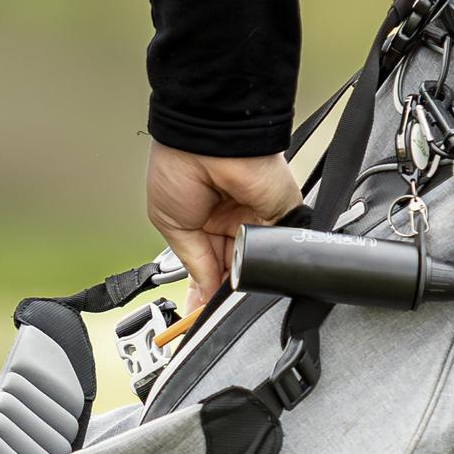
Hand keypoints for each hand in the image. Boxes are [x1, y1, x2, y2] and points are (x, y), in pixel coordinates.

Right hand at [146, 142, 300, 312]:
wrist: (207, 139)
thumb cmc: (179, 165)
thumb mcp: (172, 224)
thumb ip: (193, 263)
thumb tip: (202, 293)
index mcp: (203, 220)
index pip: (207, 265)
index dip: (202, 290)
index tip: (196, 315)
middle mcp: (231, 221)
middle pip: (231, 269)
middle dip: (221, 292)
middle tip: (209, 313)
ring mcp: (257, 220)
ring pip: (254, 264)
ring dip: (241, 282)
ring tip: (224, 296)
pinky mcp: (282, 215)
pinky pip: (275, 250)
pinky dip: (263, 267)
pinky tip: (248, 279)